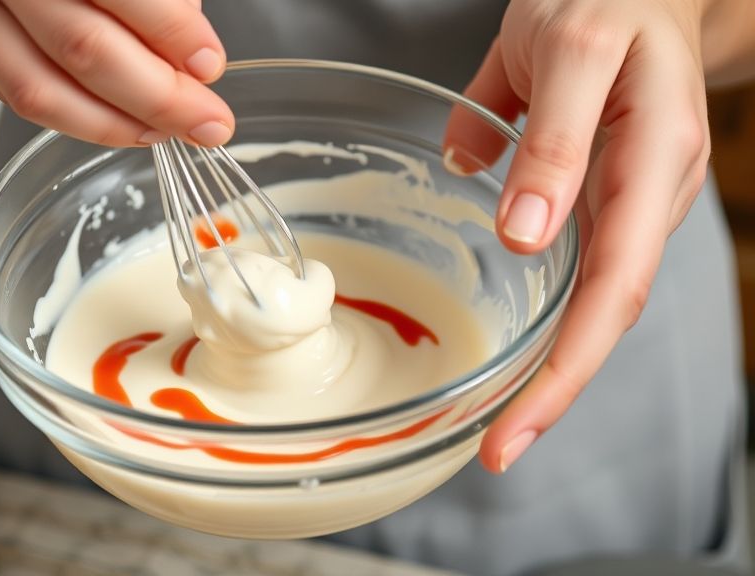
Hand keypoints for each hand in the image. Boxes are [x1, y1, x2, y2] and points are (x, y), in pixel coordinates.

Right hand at [0, 0, 234, 146]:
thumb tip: (192, 57)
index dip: (170, 33)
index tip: (210, 64)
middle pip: (80, 49)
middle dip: (156, 97)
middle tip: (206, 121)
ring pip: (39, 90)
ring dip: (114, 124)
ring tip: (167, 130)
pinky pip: (16, 95)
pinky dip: (76, 118)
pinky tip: (121, 121)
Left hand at [443, 0, 711, 472]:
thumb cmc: (606, 1)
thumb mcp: (569, 50)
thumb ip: (550, 139)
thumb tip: (524, 238)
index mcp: (654, 160)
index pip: (614, 286)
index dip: (567, 369)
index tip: (512, 426)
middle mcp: (654, 196)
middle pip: (610, 314)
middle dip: (555, 392)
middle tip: (497, 451)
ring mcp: (633, 202)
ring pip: (598, 305)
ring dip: (552, 370)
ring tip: (501, 426)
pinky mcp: (608, 201)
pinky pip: (584, 276)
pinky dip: (550, 326)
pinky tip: (518, 360)